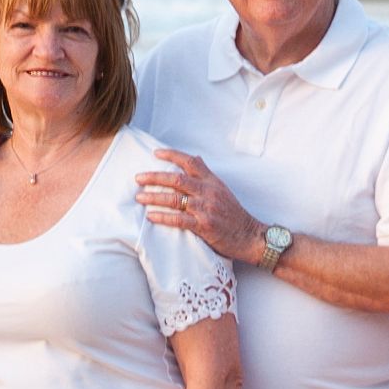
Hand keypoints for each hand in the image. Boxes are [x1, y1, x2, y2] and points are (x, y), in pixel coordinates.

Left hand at [138, 147, 263, 262]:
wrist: (250, 235)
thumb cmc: (234, 213)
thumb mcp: (222, 189)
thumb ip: (207, 174)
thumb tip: (195, 158)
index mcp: (212, 181)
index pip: (191, 162)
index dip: (172, 155)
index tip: (155, 153)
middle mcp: (208, 192)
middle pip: (177, 179)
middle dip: (155, 177)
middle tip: (138, 178)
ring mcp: (206, 209)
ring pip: (175, 199)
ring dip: (154, 197)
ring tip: (139, 197)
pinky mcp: (204, 226)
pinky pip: (179, 219)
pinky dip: (163, 217)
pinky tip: (151, 216)